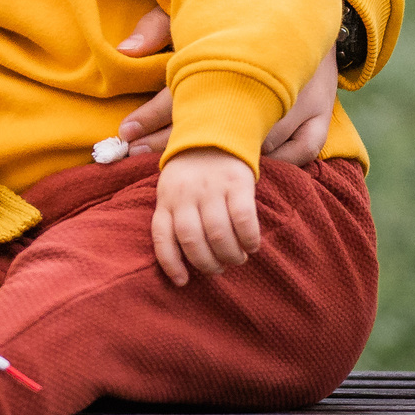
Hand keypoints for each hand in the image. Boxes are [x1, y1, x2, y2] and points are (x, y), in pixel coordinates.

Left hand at [114, 21, 339, 167]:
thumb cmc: (244, 15)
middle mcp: (270, 80)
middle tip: (143, 159)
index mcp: (236, 54)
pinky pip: (303, 150)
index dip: (153, 116)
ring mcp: (302, 99)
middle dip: (180, 147)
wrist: (306, 5)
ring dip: (233, 163)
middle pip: (222, 125)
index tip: (125, 133)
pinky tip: (257, 169)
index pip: (188, 92)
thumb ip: (158, 27)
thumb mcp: (197, 11)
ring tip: (194, 180)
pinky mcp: (323, 111)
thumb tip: (124, 51)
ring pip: (264, 144)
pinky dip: (281, 161)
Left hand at [150, 148, 258, 285]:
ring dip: (229, 255)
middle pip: (192, 240)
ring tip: (236, 259)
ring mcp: (211, 187)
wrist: (216, 132)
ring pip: (217, 233)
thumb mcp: (173, 189)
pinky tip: (252, 246)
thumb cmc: (193, 173)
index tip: (183, 282)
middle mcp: (185, 194)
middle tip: (219, 268)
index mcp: (166, 198)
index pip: (162, 236)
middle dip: (207, 263)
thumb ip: (174, 217)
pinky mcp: (236, 182)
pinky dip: (249, 238)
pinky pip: (243, 218)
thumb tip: (182, 263)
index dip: (171, 263)